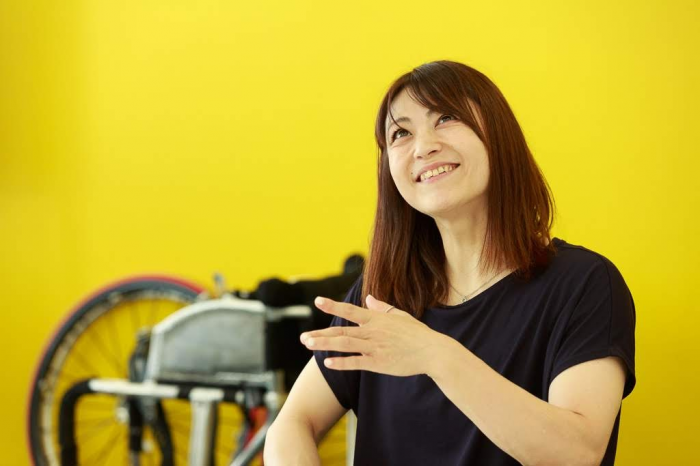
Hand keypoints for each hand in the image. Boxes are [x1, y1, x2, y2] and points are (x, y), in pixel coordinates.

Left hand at [300, 294, 448, 376]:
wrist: (433, 352)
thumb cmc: (418, 334)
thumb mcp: (400, 315)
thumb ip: (382, 307)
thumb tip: (369, 297)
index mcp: (377, 319)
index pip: (350, 310)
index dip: (333, 306)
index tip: (318, 301)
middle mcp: (373, 331)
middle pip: (341, 330)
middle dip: (320, 333)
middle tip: (302, 337)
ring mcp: (375, 347)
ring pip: (345, 344)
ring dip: (325, 344)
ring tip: (308, 344)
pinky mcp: (379, 363)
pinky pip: (356, 362)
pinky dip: (342, 363)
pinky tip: (328, 363)